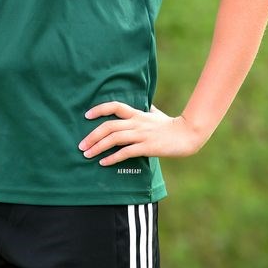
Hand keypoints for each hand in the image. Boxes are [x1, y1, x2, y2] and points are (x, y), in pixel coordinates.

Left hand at [78, 102, 204, 164]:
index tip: (86, 115)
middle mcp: (136, 122)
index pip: (115, 106)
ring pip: (114, 139)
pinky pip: (126, 152)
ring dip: (98, 147)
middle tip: (81, 145)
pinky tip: (103, 163)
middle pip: (109, 126)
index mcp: (137, 114)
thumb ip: (148, 110)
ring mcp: (141, 134)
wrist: (187, 134)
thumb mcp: (157, 114)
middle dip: (92, 136)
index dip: (99, 109)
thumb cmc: (171, 125)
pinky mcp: (147, 147)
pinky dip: (112, 158)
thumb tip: (146, 105)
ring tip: (87, 155)